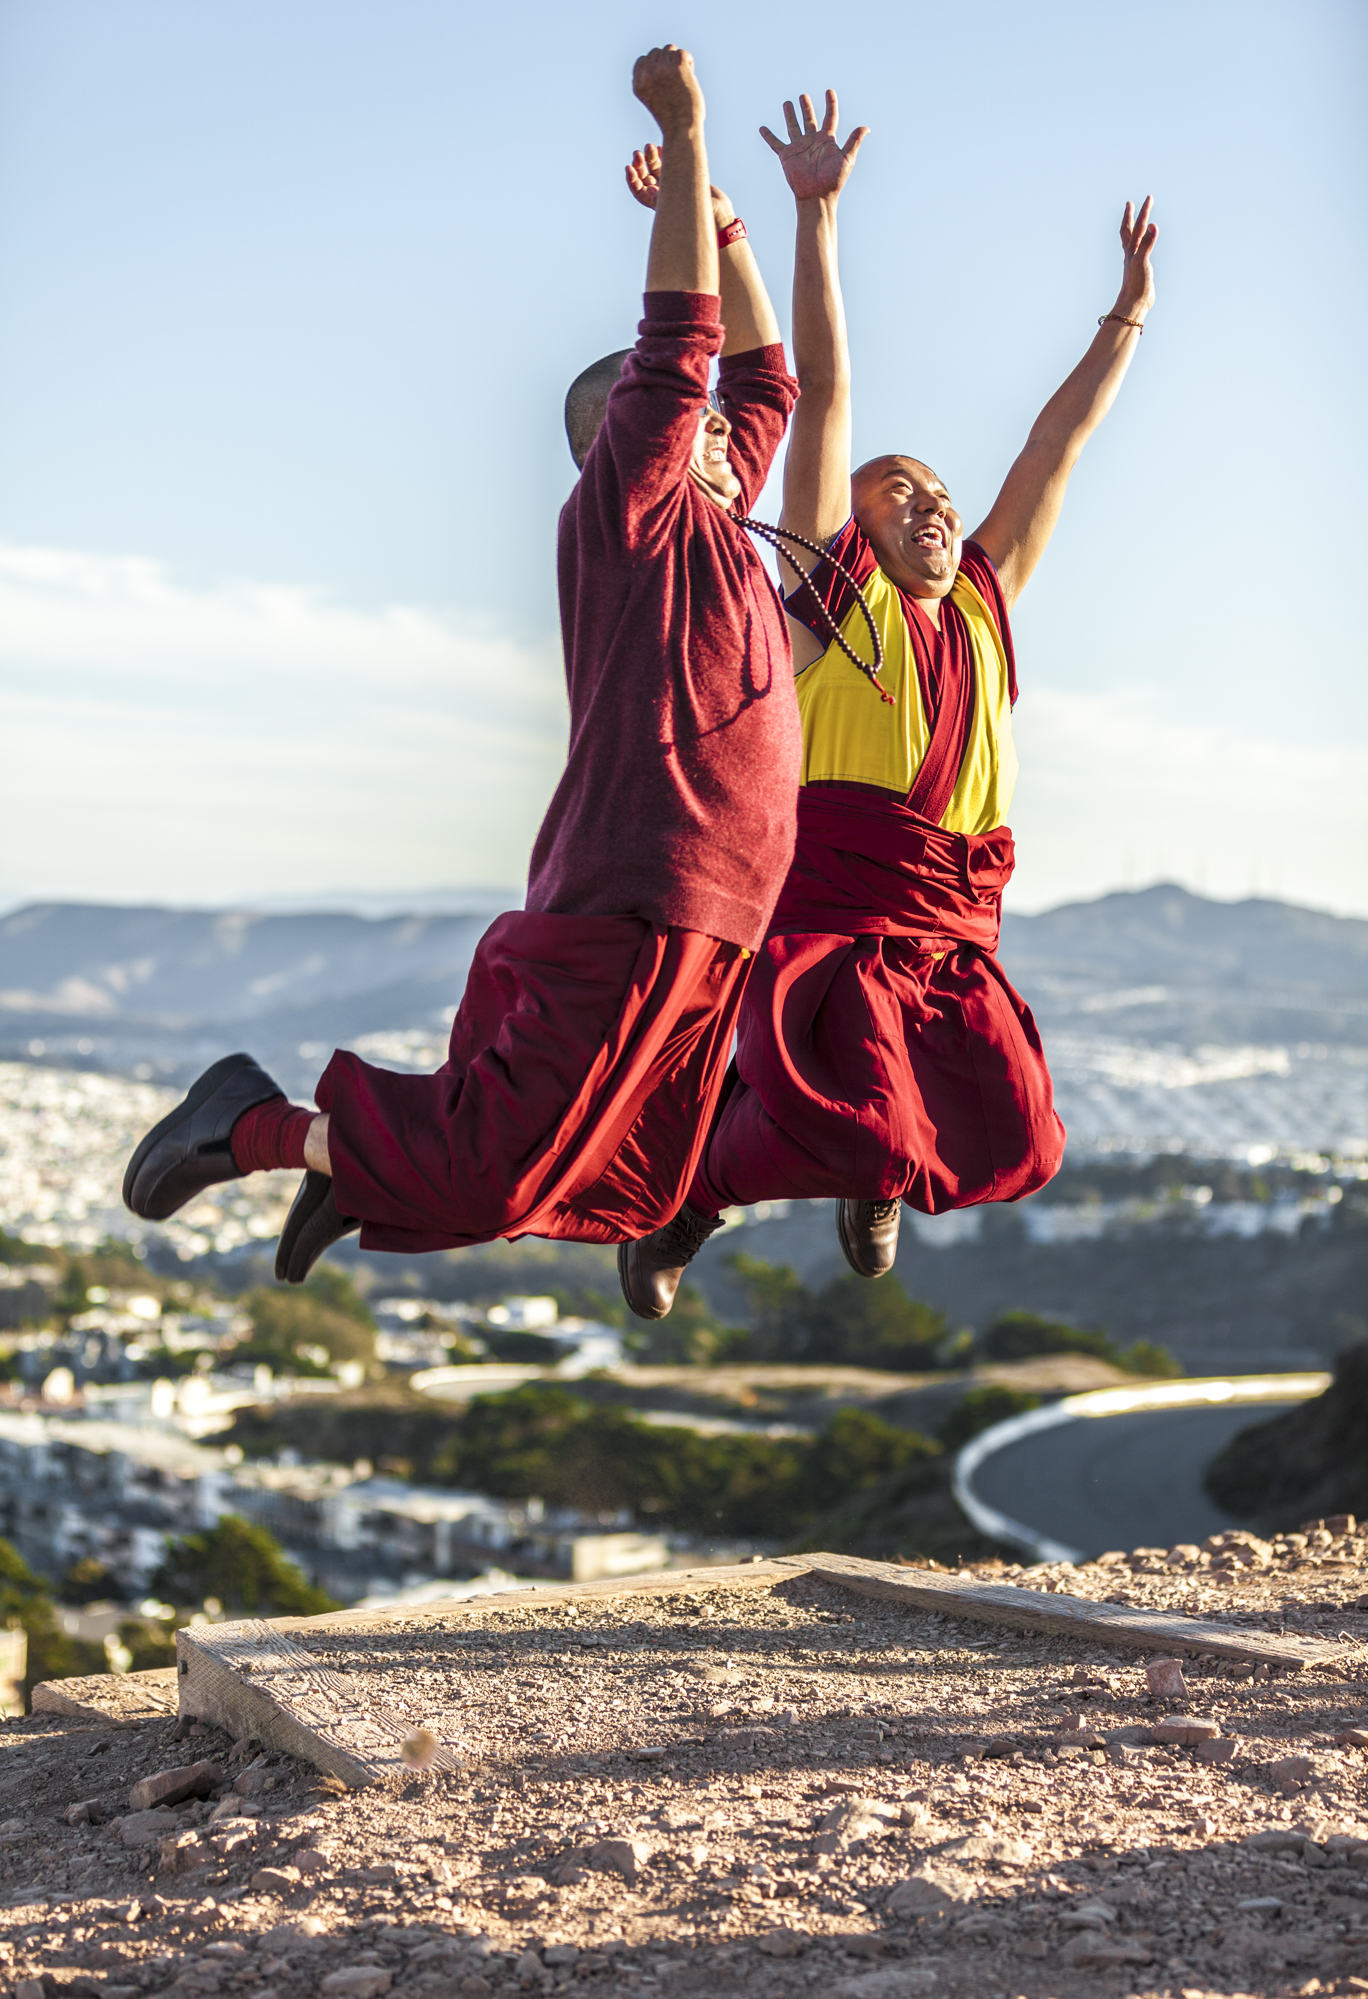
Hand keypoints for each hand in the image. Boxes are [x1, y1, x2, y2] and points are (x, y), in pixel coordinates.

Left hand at [625, 144, 734, 227]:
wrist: (719, 214)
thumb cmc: (701, 217)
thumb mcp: (683, 210)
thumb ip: (666, 199)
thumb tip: (650, 189)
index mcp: (658, 206)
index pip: (639, 192)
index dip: (632, 180)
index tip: (629, 167)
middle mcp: (663, 196)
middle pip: (645, 178)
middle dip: (640, 164)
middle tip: (640, 152)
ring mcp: (672, 186)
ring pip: (656, 169)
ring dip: (651, 157)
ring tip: (650, 146)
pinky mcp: (682, 178)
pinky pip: (669, 165)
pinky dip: (664, 156)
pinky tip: (662, 147)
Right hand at [632, 45, 704, 135]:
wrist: (682, 129)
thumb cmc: (672, 120)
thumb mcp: (653, 100)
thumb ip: (651, 82)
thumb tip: (660, 59)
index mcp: (638, 84)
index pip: (642, 60)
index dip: (655, 65)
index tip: (665, 77)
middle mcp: (647, 74)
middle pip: (656, 52)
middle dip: (667, 61)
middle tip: (676, 79)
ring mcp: (662, 69)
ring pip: (670, 49)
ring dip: (678, 61)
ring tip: (683, 78)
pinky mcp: (677, 66)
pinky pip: (682, 53)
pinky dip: (688, 62)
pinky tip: (689, 75)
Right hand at [760, 89, 866, 203]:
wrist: (817, 196)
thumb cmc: (833, 180)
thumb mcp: (847, 159)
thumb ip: (854, 141)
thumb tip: (866, 128)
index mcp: (827, 140)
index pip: (830, 117)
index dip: (830, 104)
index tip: (829, 91)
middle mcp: (812, 141)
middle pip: (809, 119)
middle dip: (806, 107)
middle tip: (803, 96)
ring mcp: (799, 147)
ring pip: (793, 126)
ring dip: (790, 115)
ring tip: (787, 103)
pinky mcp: (787, 155)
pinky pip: (776, 143)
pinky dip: (768, 136)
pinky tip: (762, 128)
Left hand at [1114, 197, 1157, 317]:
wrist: (1134, 303)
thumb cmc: (1136, 283)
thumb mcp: (1142, 260)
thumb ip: (1147, 243)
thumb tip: (1153, 225)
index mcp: (1132, 250)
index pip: (1137, 226)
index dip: (1142, 211)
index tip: (1148, 198)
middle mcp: (1131, 253)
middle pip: (1129, 231)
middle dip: (1131, 216)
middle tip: (1132, 203)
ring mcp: (1135, 261)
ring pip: (1133, 241)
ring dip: (1135, 229)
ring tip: (1139, 222)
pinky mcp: (1141, 269)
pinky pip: (1141, 252)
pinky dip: (1143, 244)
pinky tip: (1145, 245)